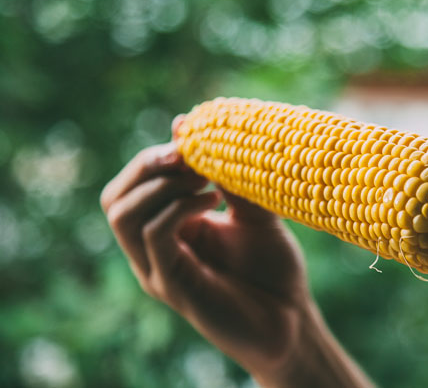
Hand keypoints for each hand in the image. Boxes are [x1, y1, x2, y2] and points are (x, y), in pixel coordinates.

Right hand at [100, 130, 371, 386]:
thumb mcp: (253, 211)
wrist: (291, 320)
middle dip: (148, 165)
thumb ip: (228, 175)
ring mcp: (158, 269)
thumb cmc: (273, 269)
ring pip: (122, 214)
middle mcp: (155, 249)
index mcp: (169, 228)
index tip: (193, 137)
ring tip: (202, 178)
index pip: (135, 184)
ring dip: (160, 184)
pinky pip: (154, 235)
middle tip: (188, 154)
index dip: (157, 155)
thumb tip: (191, 126)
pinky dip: (179, 207)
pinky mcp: (171, 286)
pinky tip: (212, 200)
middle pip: (116, 197)